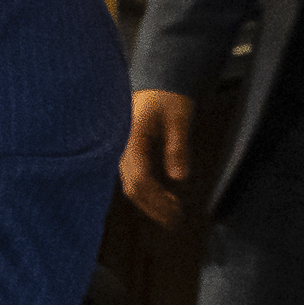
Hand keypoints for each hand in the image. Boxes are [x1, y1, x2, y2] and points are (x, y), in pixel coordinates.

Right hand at [120, 91, 199, 226]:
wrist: (156, 83)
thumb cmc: (167, 97)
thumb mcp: (179, 119)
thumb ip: (177, 147)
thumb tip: (179, 178)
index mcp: (132, 141)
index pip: (140, 179)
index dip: (157, 199)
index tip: (175, 211)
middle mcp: (123, 150)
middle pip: (133, 188)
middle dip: (154, 208)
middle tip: (176, 221)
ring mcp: (125, 153)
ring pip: (132, 186)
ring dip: (151, 203)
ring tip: (173, 215)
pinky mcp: (130, 154)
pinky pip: (135, 179)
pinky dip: (149, 193)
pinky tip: (164, 199)